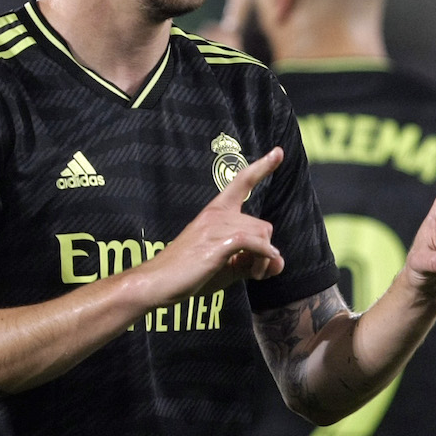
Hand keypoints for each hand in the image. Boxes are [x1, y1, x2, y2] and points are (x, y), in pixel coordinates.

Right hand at [135, 147, 285, 303]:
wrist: (156, 282)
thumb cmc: (188, 274)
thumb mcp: (225, 266)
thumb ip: (252, 261)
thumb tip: (280, 261)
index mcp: (215, 212)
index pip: (241, 182)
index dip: (262, 167)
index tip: (278, 152)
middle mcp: (216, 214)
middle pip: (262, 225)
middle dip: (266, 251)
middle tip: (256, 273)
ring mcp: (216, 227)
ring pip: (261, 234)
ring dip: (264, 259)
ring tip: (254, 276)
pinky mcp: (217, 243)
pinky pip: (253, 242)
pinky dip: (263, 255)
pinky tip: (259, 271)